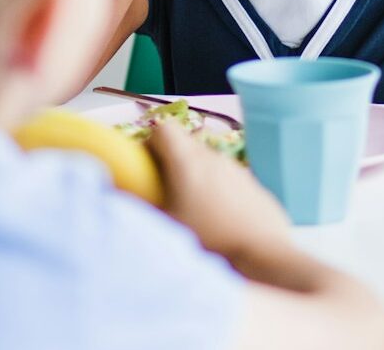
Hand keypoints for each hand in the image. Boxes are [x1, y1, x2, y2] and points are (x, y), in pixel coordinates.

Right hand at [147, 122, 292, 261]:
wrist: (262, 255)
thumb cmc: (210, 241)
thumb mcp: (167, 226)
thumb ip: (141, 205)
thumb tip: (120, 195)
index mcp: (187, 161)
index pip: (164, 128)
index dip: (152, 142)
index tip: (148, 166)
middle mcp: (213, 157)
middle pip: (186, 144)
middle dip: (173, 161)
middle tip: (167, 191)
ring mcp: (237, 169)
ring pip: (209, 161)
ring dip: (197, 176)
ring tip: (195, 209)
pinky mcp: (254, 185)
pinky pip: (229, 178)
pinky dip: (219, 189)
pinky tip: (220, 218)